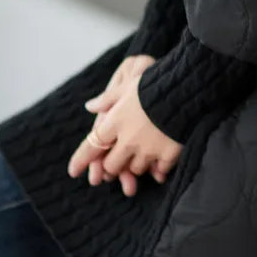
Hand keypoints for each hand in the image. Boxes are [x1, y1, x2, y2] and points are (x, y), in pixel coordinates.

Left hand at [68, 55, 182, 197]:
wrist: (183, 89)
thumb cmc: (152, 84)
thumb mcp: (125, 87)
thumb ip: (107, 100)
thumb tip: (90, 106)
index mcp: (115, 123)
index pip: (92, 146)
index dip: (81, 160)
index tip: (73, 171)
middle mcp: (128, 140)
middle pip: (112, 165)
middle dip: (113, 165)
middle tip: (119, 160)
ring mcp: (148, 150)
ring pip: (135, 169)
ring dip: (136, 165)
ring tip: (144, 154)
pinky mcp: (168, 155)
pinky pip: (159, 170)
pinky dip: (158, 170)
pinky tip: (160, 167)